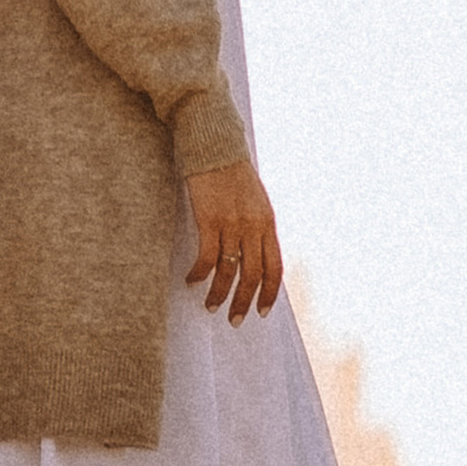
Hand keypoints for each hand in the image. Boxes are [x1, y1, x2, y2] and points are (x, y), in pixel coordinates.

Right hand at [183, 158, 282, 324]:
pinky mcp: (209, 219)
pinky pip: (207, 257)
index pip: (275, 267)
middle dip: (244, 302)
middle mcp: (254, 226)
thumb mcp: (255, 199)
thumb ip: (256, 225)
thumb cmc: (231, 171)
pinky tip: (191, 280)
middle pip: (254, 275)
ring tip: (211, 306)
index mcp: (268, 222)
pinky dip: (200, 273)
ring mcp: (232, 223)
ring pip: (230, 270)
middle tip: (235, 321)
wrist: (215, 144)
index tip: (261, 312)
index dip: (270, 293)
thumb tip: (251, 252)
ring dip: (220, 293)